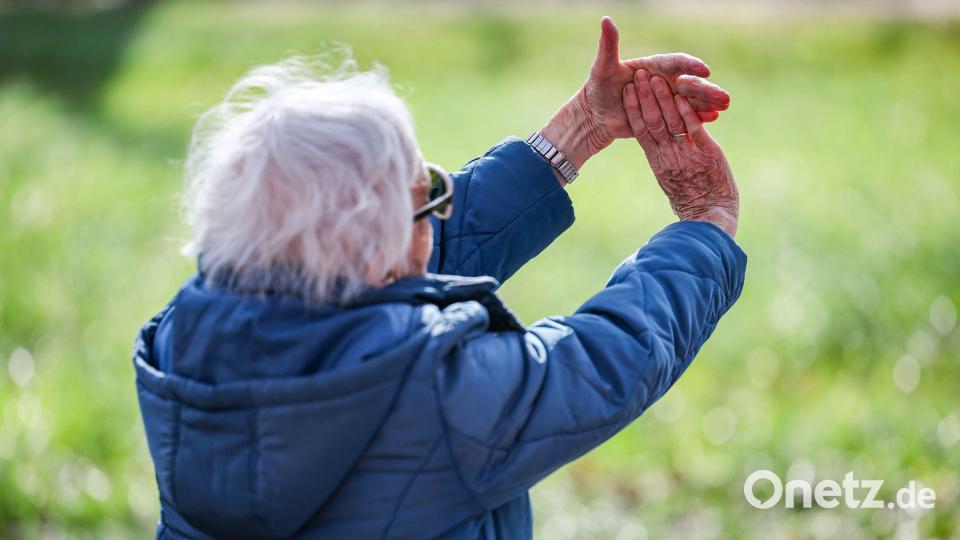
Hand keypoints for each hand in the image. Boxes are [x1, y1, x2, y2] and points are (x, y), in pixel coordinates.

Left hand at [541, 17, 729, 172]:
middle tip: (724, 95)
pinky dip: (698, 118)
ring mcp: (666, 101)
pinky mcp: (664, 117)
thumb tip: (606, 20)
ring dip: (708, 103)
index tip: (704, 69)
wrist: (596, 114)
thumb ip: (609, 45)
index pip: (676, 63)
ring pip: (690, 101)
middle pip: (689, 84)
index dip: (690, 65)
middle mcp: (664, 82)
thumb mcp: (602, 67)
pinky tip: (713, 119)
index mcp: (654, 67)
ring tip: (724, 106)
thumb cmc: (598, 87)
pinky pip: (683, 118)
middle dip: (706, 89)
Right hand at [622, 69, 738, 236]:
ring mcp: (687, 154)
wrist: (710, 218)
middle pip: (652, 122)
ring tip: (656, 78)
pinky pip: (693, 129)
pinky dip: (686, 111)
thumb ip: (665, 162)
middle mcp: (669, 156)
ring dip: (662, 98)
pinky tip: (680, 94)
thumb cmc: (693, 203)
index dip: (633, 110)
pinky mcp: (707, 153)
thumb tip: (659, 148)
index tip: (627, 92)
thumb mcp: (671, 181)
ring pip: (670, 121)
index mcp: (658, 163)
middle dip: (644, 97)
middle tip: (638, 75)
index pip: (641, 131)